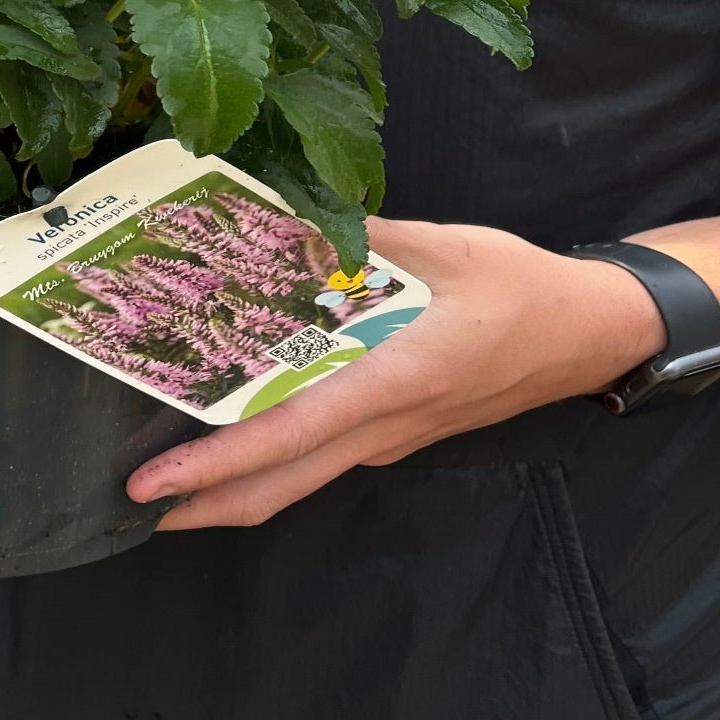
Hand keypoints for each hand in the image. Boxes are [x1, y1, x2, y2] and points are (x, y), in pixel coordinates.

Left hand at [127, 217, 665, 529]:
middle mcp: (384, 426)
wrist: (590, 331)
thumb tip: (283, 217)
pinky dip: (271, 457)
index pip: (287, 435)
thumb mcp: (439, 243)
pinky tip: (237, 427)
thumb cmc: (518, 285)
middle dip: (202, 502)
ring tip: (165, 468)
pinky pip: (323, 454)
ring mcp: (391, 437)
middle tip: (129, 499)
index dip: (214, 465)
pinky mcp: (397, 431)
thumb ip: (357, 235)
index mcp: (392, 382)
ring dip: (233, 485)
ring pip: (300, 477)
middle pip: (281, 484)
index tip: (152, 482)